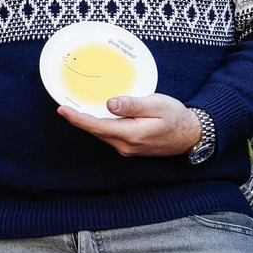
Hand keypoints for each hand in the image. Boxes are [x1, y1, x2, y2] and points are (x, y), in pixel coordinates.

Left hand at [57, 94, 203, 156]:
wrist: (190, 136)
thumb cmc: (176, 118)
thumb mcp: (156, 105)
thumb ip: (132, 105)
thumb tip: (110, 104)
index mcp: (131, 134)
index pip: (97, 126)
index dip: (78, 118)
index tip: (63, 109)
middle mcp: (126, 145)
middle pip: (96, 131)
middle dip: (79, 119)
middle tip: (64, 106)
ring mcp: (128, 149)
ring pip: (102, 134)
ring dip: (89, 123)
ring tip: (75, 109)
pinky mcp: (130, 147)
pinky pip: (110, 135)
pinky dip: (100, 126)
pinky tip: (96, 116)